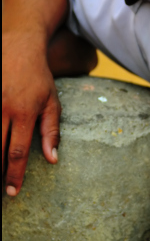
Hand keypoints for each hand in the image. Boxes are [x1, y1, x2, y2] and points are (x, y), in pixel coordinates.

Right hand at [2, 32, 60, 195]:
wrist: (17, 47)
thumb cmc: (38, 78)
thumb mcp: (52, 102)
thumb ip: (51, 131)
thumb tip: (53, 160)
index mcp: (24, 113)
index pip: (17, 152)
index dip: (14, 174)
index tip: (12, 192)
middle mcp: (3, 109)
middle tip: (0, 193)